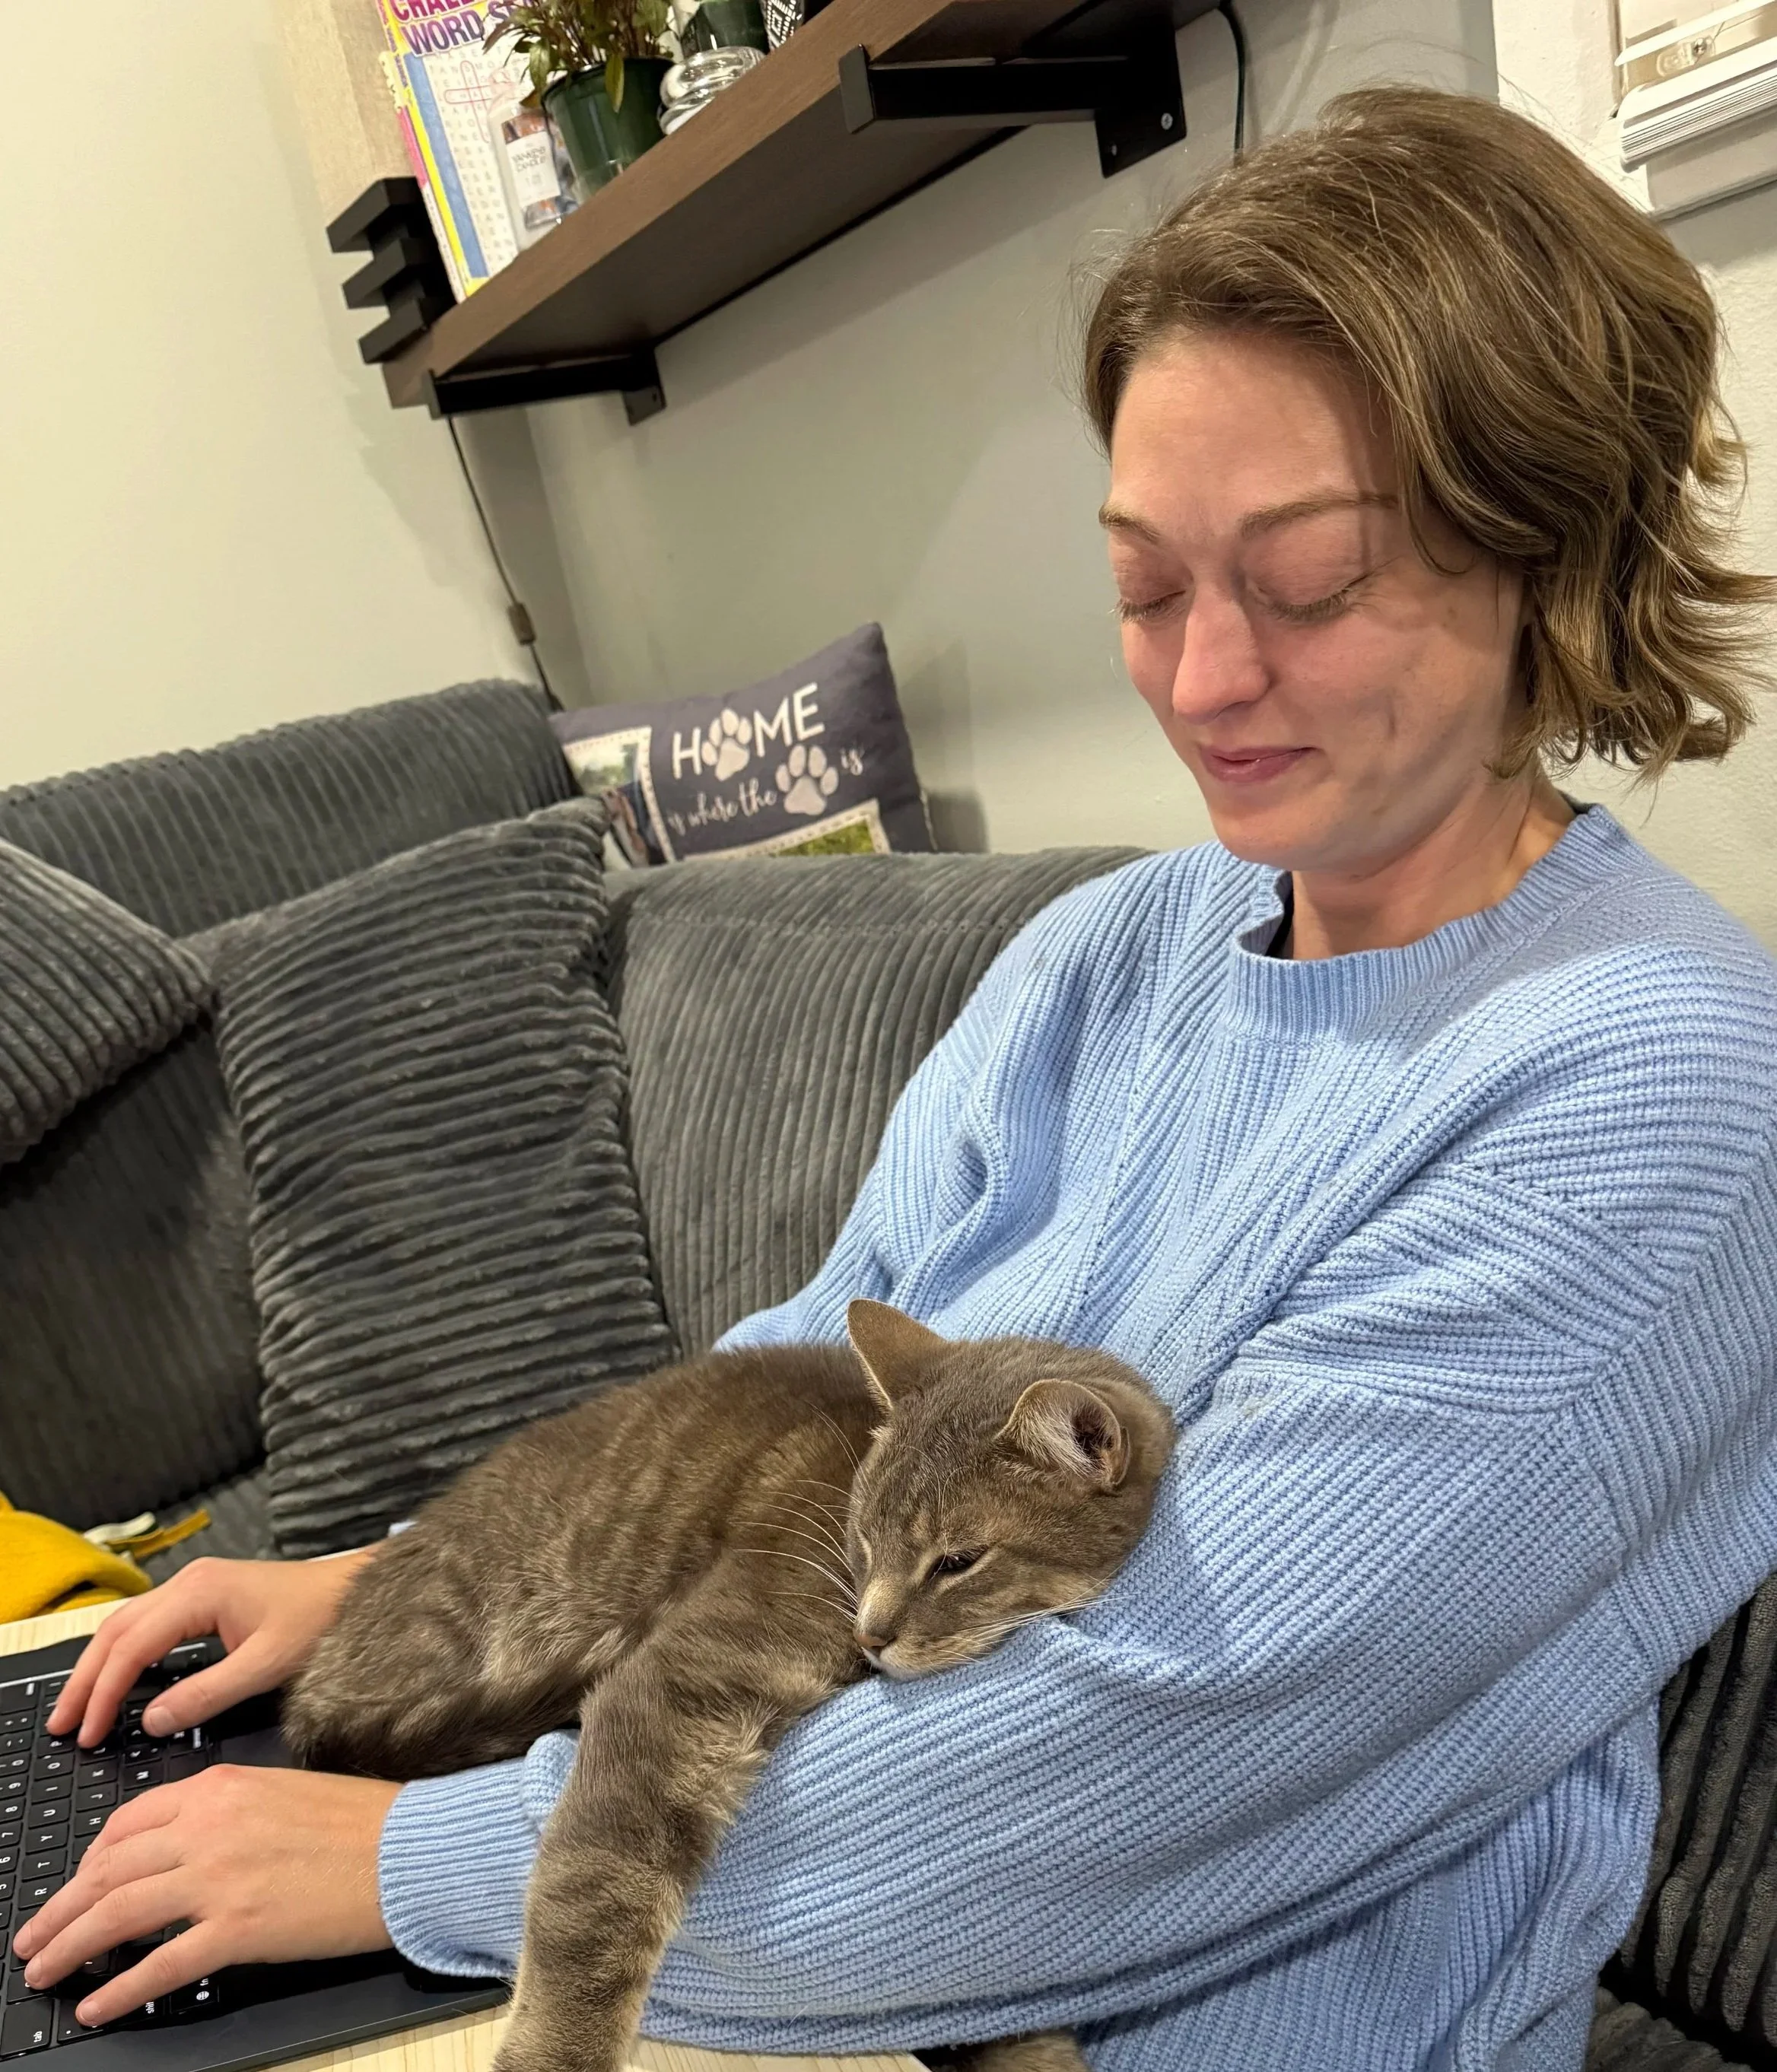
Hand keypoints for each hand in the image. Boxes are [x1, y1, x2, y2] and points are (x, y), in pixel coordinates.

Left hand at [10, 1766, 400, 2024]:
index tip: (77, 1885)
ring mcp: (219, 1879)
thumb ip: (226, 1810)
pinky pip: (160, 1966)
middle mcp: (207, 1828)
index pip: (128, 1823)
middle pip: (107, 1871)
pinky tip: (97, 2004)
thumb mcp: (281, 1790)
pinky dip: (120, 1988)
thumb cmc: (360, 1820)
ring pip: (117, 1915)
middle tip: (33, 1938)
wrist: (409, 1849)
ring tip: (44, 1970)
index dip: (90, 1860)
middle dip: (60, 1909)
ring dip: (70, 1947)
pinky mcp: (237, 1930)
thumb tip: (185, 1846)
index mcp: (219, 1787)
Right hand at [49, 1551, 374, 1745]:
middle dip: (87, 1679)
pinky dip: (124, 1654)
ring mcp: (196, 1586)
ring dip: (100, 1666)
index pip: (132, 1646)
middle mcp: (189, 1582)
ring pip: (128, 1625)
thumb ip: (207, 1694)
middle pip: (117, 1631)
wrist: (357, 1592)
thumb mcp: (266, 1665)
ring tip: (79, 1709)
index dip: (105, 1692)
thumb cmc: (320, 1622)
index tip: (89, 1733)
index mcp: (199, 1592)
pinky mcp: (206, 1596)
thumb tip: (152, 1722)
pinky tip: (117, 1681)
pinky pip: (149, 1625)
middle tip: (64, 1725)